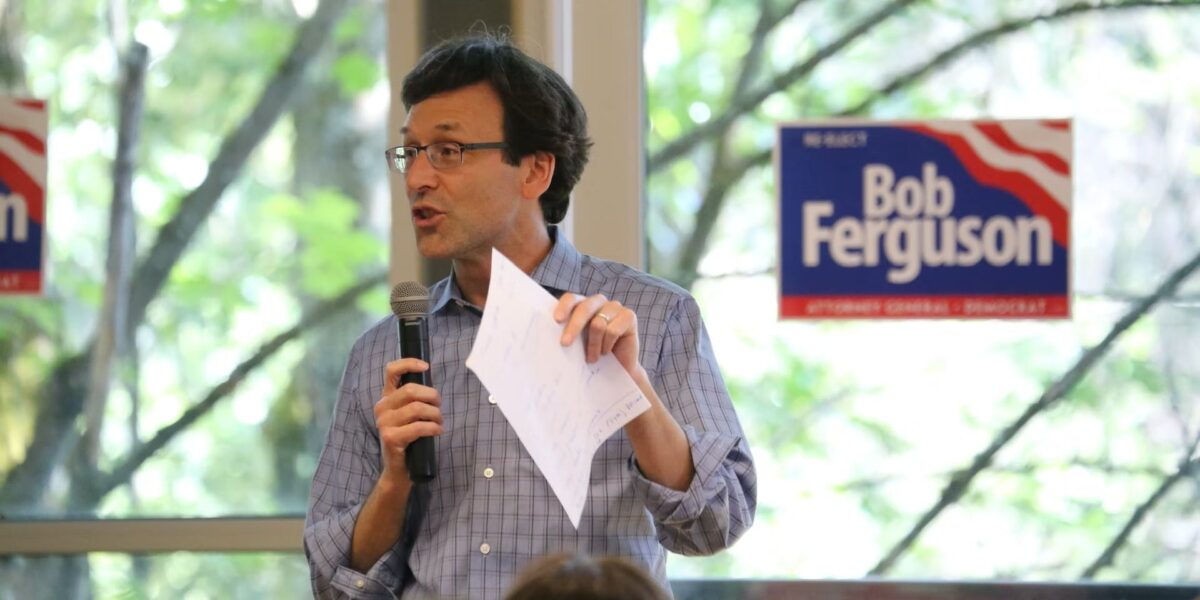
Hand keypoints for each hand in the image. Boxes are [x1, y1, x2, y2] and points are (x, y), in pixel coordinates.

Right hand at [376, 358, 442, 482]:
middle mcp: (382, 407)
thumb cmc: (409, 439)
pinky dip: (433, 427)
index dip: (409, 364)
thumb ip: (414, 400)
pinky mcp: (390, 437)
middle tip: (439, 406)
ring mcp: (384, 423)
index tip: (426, 367)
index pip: (391, 371)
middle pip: (410, 390)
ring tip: (439, 422)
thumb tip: (433, 388)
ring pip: (417, 408)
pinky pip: (419, 427)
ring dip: (435, 414)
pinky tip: (437, 431)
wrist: (398, 470)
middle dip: (431, 396)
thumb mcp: (409, 416)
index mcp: (386, 398)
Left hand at [553, 293, 644, 379]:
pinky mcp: (629, 316)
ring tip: (592, 358)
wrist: (618, 369)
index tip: (557, 320)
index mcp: (582, 304)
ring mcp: (615, 307)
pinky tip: (606, 352)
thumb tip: (549, 335)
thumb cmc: (594, 355)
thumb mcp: (577, 343)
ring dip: (593, 345)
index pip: (571, 299)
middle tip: (565, 344)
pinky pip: (613, 330)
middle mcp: (598, 302)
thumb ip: (567, 335)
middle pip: (584, 308)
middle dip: (573, 327)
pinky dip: (607, 345)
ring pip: (598, 323)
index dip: (564, 307)